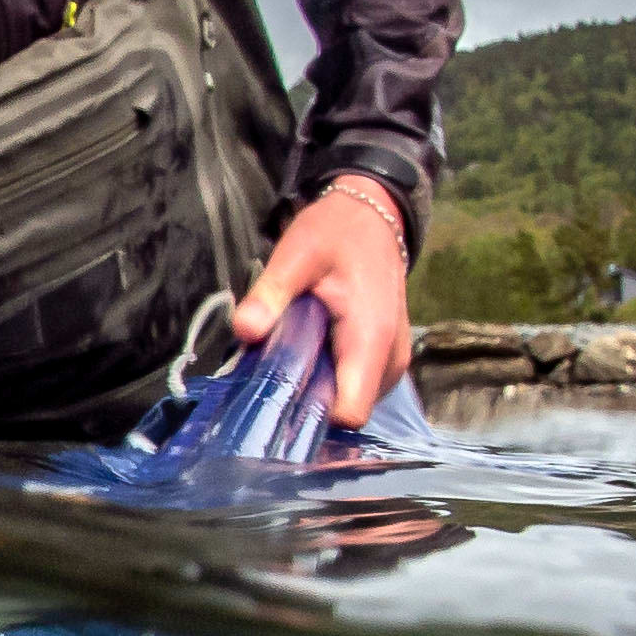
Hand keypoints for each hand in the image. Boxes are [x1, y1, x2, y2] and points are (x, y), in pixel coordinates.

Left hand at [227, 176, 414, 427]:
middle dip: (305, 402)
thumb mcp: (295, 255)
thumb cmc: (336, 233)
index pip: (349, 414)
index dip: (309, 416)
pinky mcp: (385, 364)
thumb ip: (271, 294)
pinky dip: (329, 379)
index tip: (273, 399)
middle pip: (343, 413)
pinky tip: (310, 353)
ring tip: (291, 354)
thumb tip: (244, 330)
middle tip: (271, 371)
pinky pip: (353, 389)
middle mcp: (390, 363)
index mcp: (371, 341)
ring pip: (347, 403)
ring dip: (316, 389)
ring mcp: (391, 366)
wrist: (372, 218)